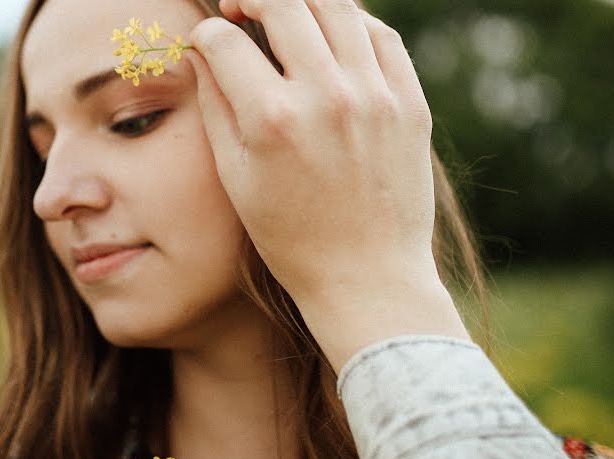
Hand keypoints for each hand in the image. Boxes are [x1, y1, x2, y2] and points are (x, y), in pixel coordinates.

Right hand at [188, 0, 468, 369]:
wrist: (367, 277)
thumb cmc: (290, 237)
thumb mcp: (236, 179)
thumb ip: (216, 107)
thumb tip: (203, 53)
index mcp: (272, 120)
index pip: (226, 41)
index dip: (207, 35)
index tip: (207, 43)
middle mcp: (326, 97)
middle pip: (282, 3)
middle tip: (238, 7)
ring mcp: (375, 96)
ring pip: (335, 6)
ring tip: (284, 12)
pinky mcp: (410, 103)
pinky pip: (380, 35)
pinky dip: (351, 22)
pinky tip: (332, 34)